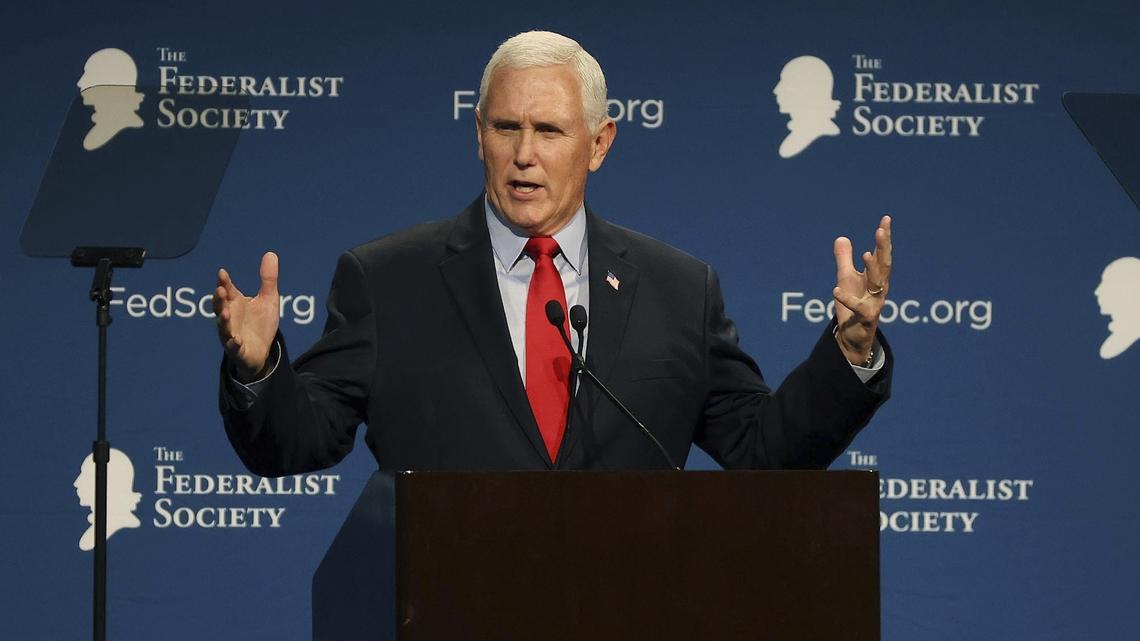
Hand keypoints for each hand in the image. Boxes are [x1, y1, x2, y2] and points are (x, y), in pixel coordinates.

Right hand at [214, 252, 280, 380]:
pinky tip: (236, 340)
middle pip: (220, 306)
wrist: (262, 350)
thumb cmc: (261, 323)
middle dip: (219, 299)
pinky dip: (233, 343)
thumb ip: (268, 279)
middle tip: (220, 290)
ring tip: (225, 313)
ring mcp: (230, 334)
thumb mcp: (268, 299)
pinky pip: (233, 347)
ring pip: (223, 327)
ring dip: (223, 320)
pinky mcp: (237, 349)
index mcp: (235, 303)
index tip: (222, 273)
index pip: (227, 290)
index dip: (224, 282)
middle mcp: (229, 317)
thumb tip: (271, 253)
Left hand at [832, 216, 891, 364]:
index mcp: (876, 277)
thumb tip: (842, 237)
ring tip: (867, 254)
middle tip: (882, 230)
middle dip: (884, 247)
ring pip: (877, 284)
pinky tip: (835, 290)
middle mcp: (879, 288)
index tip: (886, 219)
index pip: (882, 254)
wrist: (853, 336)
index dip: (884, 238)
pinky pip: (857, 307)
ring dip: (873, 269)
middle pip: (884, 265)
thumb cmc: (853, 305)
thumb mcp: (845, 279)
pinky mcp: (865, 318)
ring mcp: (874, 303)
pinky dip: (846, 299)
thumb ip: (844, 259)